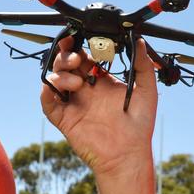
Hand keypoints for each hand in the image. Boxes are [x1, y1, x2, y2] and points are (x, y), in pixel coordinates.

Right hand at [41, 36, 157, 174]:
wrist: (128, 154)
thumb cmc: (139, 125)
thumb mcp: (146, 90)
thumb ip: (143, 65)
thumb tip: (139, 41)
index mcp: (102, 81)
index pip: (85, 58)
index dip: (80, 47)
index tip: (80, 39)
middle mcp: (86, 90)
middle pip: (66, 65)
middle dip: (66, 56)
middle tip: (75, 58)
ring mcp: (74, 104)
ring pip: (55, 79)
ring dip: (61, 74)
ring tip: (77, 83)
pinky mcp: (65, 119)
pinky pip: (48, 103)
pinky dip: (46, 93)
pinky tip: (56, 90)